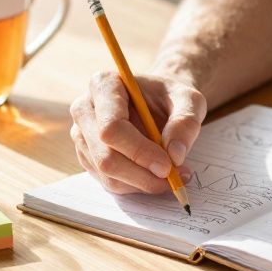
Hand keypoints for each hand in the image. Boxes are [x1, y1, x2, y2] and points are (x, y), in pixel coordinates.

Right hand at [69, 71, 205, 194]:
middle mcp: (85, 109)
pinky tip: (156, 176)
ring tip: (172, 176)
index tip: (168, 165)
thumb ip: (186, 121)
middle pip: (105, 156)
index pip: (112, 127)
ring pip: (107, 174)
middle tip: (173, 178)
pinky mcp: (87, 155)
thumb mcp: (190, 99)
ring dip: (142, 183)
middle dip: (142, 174)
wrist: (158, 101)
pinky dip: (136, 185)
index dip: (139, 151)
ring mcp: (82, 134)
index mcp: (104, 85)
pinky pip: (109, 181)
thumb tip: (175, 155)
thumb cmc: (170, 97)